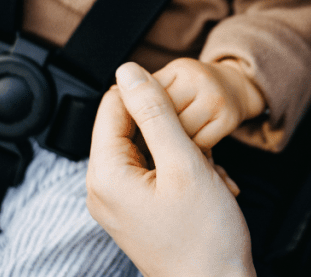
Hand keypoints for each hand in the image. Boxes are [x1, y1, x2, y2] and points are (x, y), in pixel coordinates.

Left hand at [86, 62, 255, 276]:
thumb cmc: (205, 240)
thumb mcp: (185, 163)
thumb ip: (155, 112)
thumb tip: (129, 71)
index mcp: (105, 175)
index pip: (113, 104)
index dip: (149, 94)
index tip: (183, 106)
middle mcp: (102, 189)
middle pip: (128, 126)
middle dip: (169, 127)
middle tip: (201, 148)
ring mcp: (118, 202)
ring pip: (147, 146)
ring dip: (181, 149)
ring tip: (208, 171)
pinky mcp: (136, 210)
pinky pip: (153, 170)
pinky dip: (182, 168)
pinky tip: (208, 183)